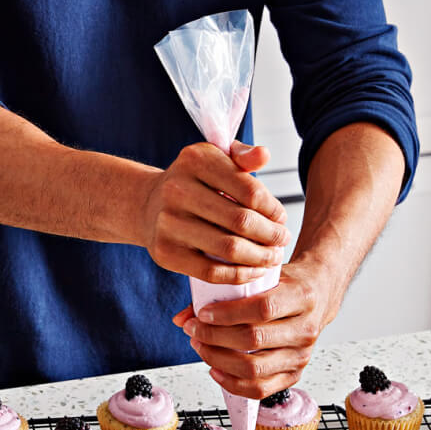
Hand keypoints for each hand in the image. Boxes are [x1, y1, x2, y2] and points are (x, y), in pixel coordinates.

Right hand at [137, 141, 289, 283]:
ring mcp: (168, 224)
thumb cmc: (193, 183)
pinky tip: (254, 271)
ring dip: (260, 257)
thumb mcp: (215, 159)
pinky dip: (239, 275)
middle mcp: (177, 190)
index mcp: (195, 160)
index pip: (249, 190)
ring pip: (229, 248)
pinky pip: (211, 271)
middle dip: (271, 235)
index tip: (281, 218)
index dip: (273, 208)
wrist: (148, 205)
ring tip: (272, 256)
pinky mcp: (165, 253)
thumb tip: (264, 155)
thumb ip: (242, 155)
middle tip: (282, 240)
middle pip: (241, 221)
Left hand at [171, 259, 344, 397]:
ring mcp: (302, 355)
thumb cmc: (284, 283)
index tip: (202, 314)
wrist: (317, 294)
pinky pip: (260, 389)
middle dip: (215, 337)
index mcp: (301, 296)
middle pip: (254, 340)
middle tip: (194, 331)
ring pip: (254, 368)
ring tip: (201, 347)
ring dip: (219, 359)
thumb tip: (181, 318)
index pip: (262, 309)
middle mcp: (306, 329)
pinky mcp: (295, 374)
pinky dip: (232, 383)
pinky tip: (215, 369)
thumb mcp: (259, 277)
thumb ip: (221, 293)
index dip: (227, 314)